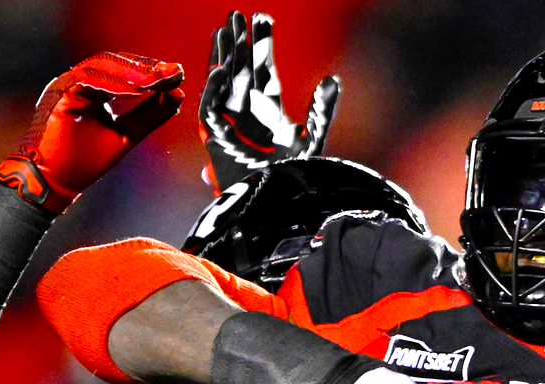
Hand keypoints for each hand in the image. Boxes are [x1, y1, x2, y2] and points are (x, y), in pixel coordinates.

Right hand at [0, 53, 185, 212]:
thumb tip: (177, 95)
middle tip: (174, 72)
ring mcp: (67, 85)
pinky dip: (114, 84)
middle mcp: (79, 82)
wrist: (55, 182)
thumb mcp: (128, 134)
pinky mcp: (59, 95)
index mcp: (93, 88)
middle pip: (115, 63)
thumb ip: (150, 114)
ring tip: (159, 80)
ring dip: (133, 73)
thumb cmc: (83, 161)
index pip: (124, 70)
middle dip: (147, 67)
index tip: (177, 74)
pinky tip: (137, 90)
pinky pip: (87, 81)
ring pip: (102, 67)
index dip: (152, 70)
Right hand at [201, 11, 339, 190]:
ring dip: (223, 56)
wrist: (277, 203)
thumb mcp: (313, 139)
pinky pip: (211, 107)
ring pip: (223, 82)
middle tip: (236, 14)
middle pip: (241, 70)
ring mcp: (231, 124)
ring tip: (224, 28)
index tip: (261, 17)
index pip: (264, 71)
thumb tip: (333, 79)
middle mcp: (248, 115)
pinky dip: (215, 89)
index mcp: (270, 113)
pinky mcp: (217, 138)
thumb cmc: (296, 178)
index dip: (262, 45)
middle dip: (238, 43)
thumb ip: (321, 110)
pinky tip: (222, 68)